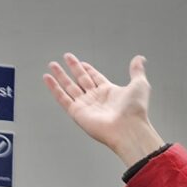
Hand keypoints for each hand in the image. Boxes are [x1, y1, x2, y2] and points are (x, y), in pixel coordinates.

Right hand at [43, 52, 165, 166]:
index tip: (81, 62)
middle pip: (81, 80)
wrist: (129, 129)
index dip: (88, 69)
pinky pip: (62, 98)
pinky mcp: (77, 113)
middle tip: (66, 57)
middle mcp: (97, 99)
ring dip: (61, 76)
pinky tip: (47, 78)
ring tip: (52, 65)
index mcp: (110, 92)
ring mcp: (86, 106)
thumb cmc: (135, 110)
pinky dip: (54, 88)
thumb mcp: (139, 85)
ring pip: (70, 87)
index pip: (95, 77)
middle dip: (73, 68)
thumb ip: (136, 71)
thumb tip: (140, 59)